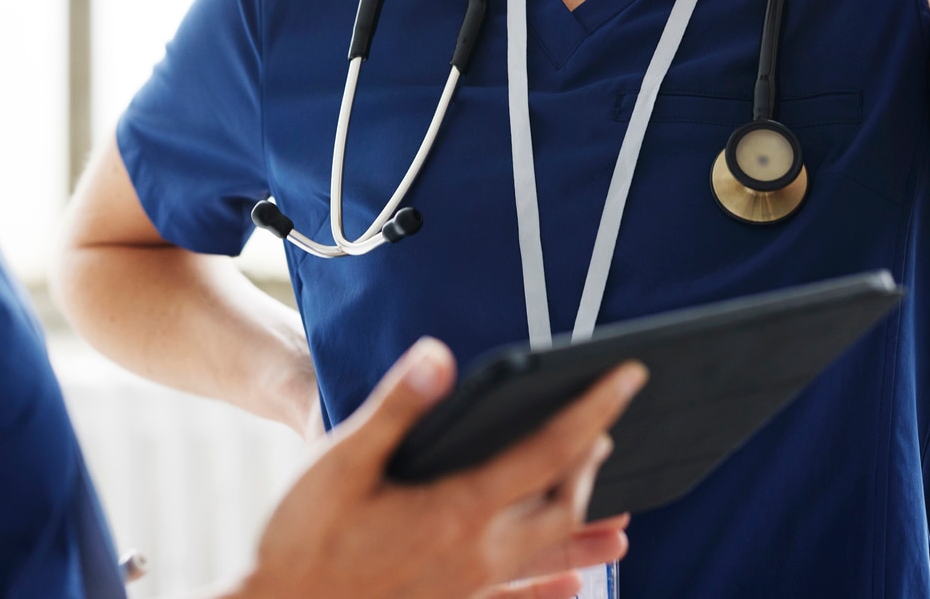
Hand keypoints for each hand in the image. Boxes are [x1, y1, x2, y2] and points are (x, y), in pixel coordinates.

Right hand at [233, 338, 645, 598]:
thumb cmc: (302, 539)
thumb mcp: (339, 460)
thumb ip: (396, 406)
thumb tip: (440, 354)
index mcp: (457, 508)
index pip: (549, 452)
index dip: (593, 411)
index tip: (627, 378)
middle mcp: (476, 553)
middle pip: (560, 506)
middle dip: (590, 464)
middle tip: (607, 428)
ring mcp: (466, 587)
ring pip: (548, 557)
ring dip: (586, 533)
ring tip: (623, 524)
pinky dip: (551, 591)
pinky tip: (573, 589)